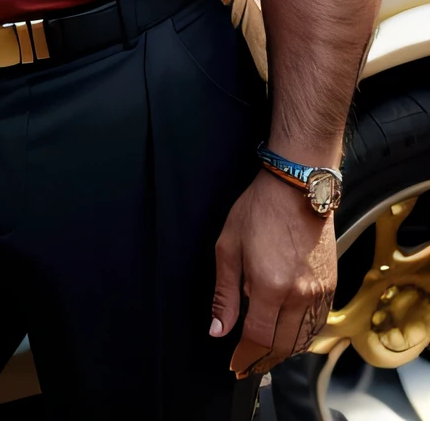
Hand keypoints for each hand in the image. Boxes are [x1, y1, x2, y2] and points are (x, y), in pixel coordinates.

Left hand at [211, 168, 336, 377]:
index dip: (245, 356)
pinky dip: (303, 335)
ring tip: (266, 349)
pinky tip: (289, 331)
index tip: (236, 363)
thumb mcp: (229, 247)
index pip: (259, 338)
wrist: (297, 187)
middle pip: (283, 346)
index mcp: (271, 286)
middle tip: (248, 362)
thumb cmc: (259, 210)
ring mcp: (319, 292)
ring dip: (284, 350)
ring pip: (303, 339)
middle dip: (263, 359)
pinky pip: (318, 324)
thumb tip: (218, 329)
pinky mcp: (331, 286)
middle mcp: (299, 294)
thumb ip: (225, 293)